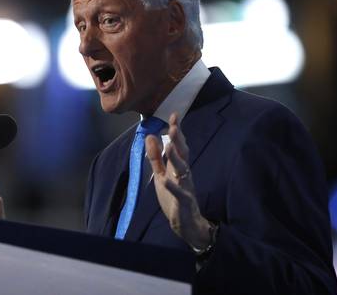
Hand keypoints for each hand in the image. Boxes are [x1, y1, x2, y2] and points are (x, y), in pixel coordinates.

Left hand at [145, 113, 210, 248]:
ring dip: (176, 158)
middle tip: (174, 126)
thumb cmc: (174, 196)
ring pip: (182, 170)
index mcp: (178, 166)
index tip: (174, 115)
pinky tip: (165, 180)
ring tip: (170, 146)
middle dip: (178, 140)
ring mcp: (185, 187)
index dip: (176, 131)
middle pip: (182, 154)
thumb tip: (150, 136)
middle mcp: (183, 173)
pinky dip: (172, 186)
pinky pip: (179, 193)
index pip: (178, 145)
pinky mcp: (183, 201)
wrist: (186, 222)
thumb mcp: (161, 174)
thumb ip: (155, 157)